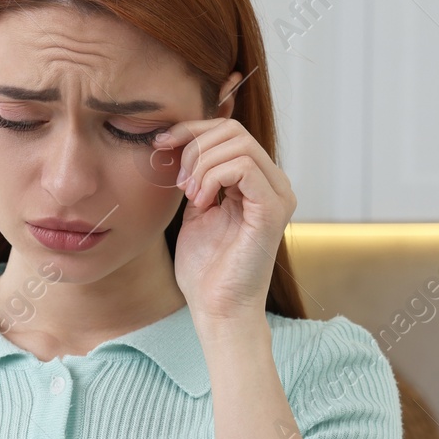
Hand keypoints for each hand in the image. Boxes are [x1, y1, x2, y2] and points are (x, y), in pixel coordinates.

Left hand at [154, 118, 296, 320]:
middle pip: (234, 130)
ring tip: (190, 197)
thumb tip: (182, 141)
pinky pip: (243, 167)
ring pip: (238, 144)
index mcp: (258, 182)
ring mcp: (277, 195)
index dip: (191, 129)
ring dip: (202, 165)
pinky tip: (201, 204)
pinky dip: (212, 178)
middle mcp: (274, 184)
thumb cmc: (205, 268)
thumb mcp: (196, 209)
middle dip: (194, 147)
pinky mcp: (272, 210)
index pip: (229, 131)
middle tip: (179, 183)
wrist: (217, 309)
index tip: (160, 144)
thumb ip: (198, 175)